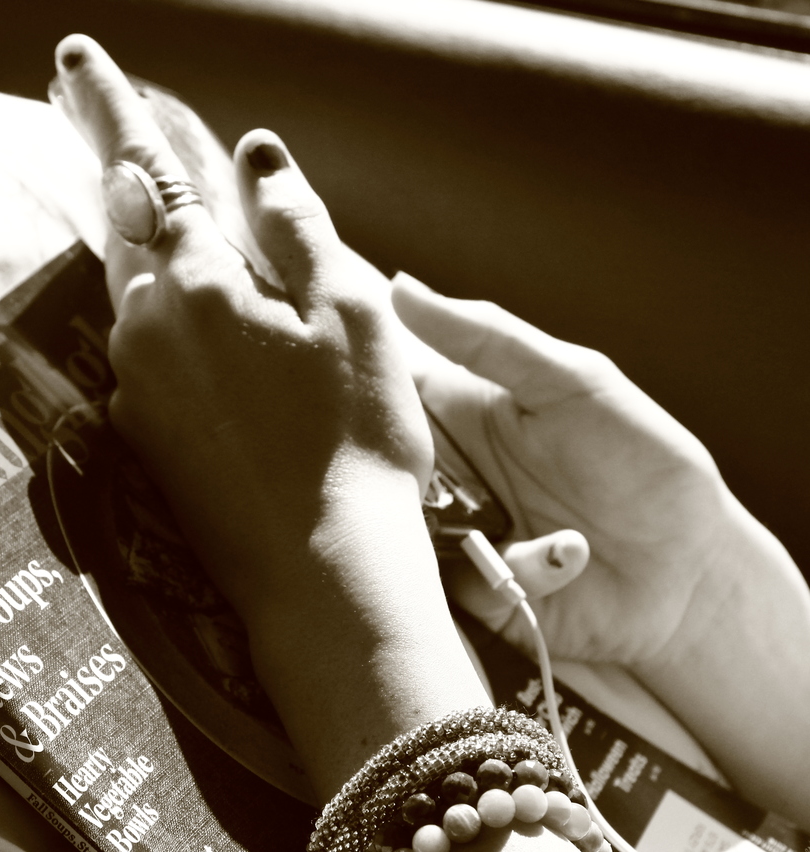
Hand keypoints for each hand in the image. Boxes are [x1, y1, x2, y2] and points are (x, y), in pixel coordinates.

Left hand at [51, 35, 488, 799]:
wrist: (320, 571)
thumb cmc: (355, 436)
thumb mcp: (350, 312)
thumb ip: (294, 223)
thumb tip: (252, 154)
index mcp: (197, 281)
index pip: (146, 170)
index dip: (108, 107)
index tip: (72, 58)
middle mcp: (145, 327)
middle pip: (129, 232)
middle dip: (128, 186)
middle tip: (115, 132)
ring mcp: (135, 386)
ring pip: (137, 296)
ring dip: (157, 263)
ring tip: (194, 256)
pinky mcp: (140, 436)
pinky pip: (147, 354)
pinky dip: (172, 331)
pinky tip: (217, 353)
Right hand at [391, 273, 809, 822]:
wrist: (694, 573)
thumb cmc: (642, 462)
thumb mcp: (570, 382)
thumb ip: (485, 337)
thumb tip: (396, 286)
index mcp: (457, 412)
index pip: (380, 389)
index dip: (348, 382)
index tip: (320, 377)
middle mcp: (442, 473)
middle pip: (374, 460)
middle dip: (380, 462)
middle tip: (423, 462)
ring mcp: (450, 534)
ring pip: (396, 527)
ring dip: (446, 524)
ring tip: (505, 517)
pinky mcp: (467, 591)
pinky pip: (449, 579)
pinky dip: (514, 564)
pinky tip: (571, 551)